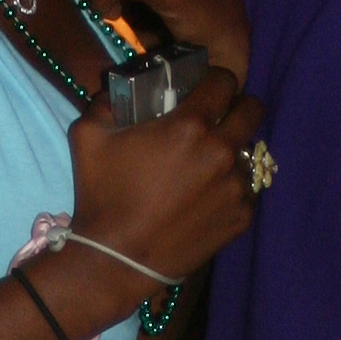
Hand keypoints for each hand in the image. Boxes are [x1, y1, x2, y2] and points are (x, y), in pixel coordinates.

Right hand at [43, 65, 264, 333]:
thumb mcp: (87, 135)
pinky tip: (207, 197)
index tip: (203, 89)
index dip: (214, 80)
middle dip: (236, 108)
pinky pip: (246, 189)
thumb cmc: (102, 196)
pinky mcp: (242, 217)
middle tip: (217, 119)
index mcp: (190, 124)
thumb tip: (124, 87)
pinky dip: (231, 187)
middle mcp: (221, 151)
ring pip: (249, 152)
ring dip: (232, 151)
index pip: (224, 80)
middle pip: (253, 110)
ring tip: (207, 165)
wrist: (116, 260)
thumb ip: (108, 100)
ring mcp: (236, 186)